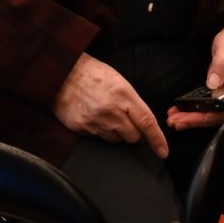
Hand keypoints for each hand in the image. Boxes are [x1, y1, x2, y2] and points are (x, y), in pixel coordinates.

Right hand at [53, 52, 168, 158]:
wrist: (60, 71)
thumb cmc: (91, 73)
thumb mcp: (117, 80)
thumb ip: (131, 102)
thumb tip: (143, 124)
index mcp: (123, 94)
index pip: (147, 122)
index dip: (157, 139)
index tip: (163, 152)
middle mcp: (111, 110)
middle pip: (133, 136)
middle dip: (132, 132)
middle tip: (122, 118)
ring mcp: (95, 120)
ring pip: (116, 140)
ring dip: (115, 132)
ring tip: (103, 114)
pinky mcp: (81, 127)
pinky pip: (98, 138)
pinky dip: (98, 130)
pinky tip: (91, 115)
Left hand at [168, 23, 223, 131]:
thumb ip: (222, 64)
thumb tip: (213, 83)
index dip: (208, 115)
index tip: (188, 116)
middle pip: (219, 114)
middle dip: (195, 119)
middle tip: (173, 121)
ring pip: (214, 113)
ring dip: (193, 117)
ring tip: (173, 119)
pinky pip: (212, 106)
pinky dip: (197, 110)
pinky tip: (182, 112)